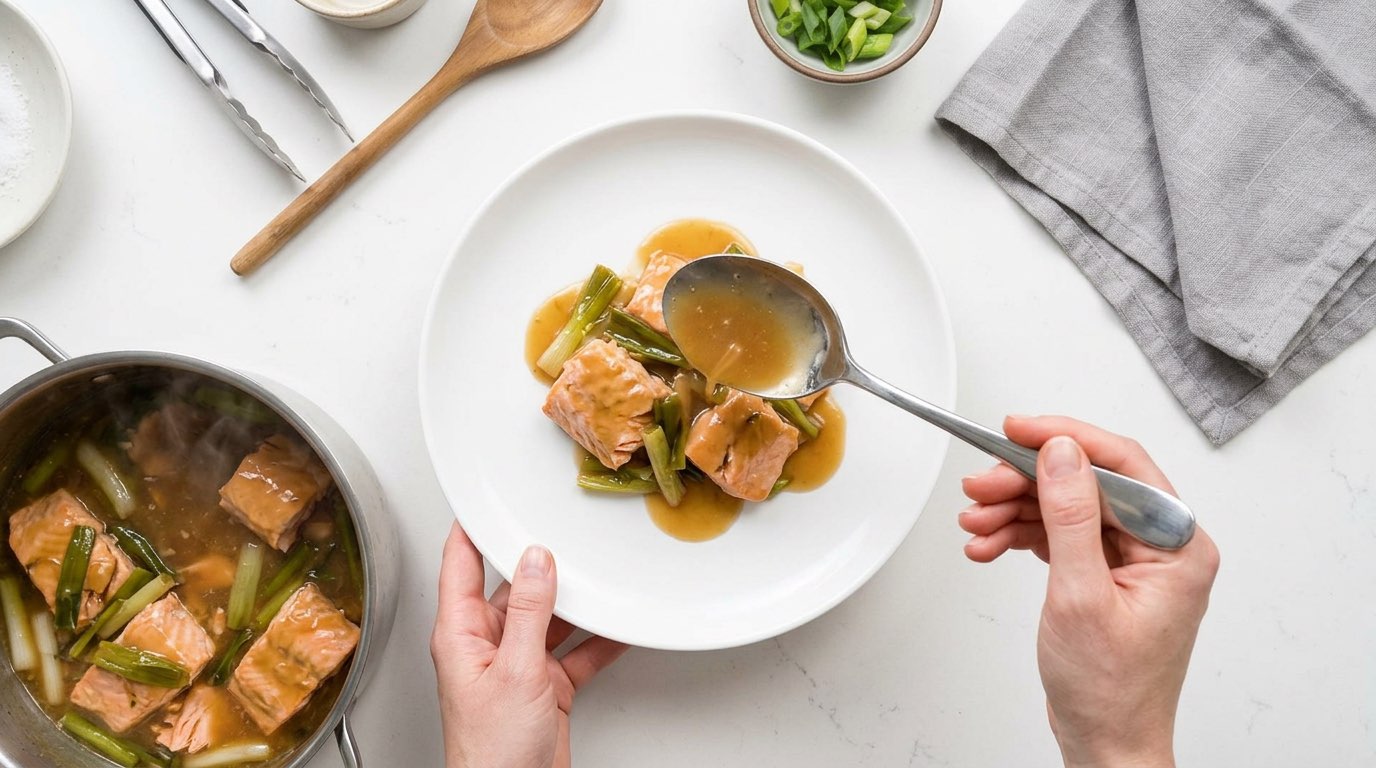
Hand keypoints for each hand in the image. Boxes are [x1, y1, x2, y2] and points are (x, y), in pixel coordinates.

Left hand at [431, 523, 628, 767]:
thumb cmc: (489, 754)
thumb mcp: (515, 671)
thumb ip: (528, 612)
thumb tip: (536, 561)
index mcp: (461, 634)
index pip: (460, 564)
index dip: (472, 527)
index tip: (488, 497)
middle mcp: (486, 645)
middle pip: (514, 587)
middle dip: (541, 564)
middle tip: (564, 533)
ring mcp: (517, 665)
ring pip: (550, 618)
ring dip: (576, 604)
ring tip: (601, 579)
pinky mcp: (545, 687)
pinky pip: (575, 651)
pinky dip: (598, 640)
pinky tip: (618, 627)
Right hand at [958, 416, 1219, 767]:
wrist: (1106, 742)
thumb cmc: (1110, 689)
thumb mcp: (1080, 596)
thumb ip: (1070, 517)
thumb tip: (1062, 454)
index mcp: (1177, 544)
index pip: (1121, 465)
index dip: (1065, 439)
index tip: (1018, 430)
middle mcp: (1160, 545)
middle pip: (1084, 483)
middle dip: (1025, 482)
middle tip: (980, 486)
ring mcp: (1131, 560)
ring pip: (1064, 507)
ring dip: (1013, 510)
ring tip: (974, 524)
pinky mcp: (1104, 574)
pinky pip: (1058, 535)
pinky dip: (1019, 535)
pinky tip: (987, 544)